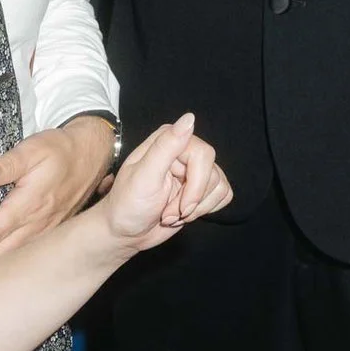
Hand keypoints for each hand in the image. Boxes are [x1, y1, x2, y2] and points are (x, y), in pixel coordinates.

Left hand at [0, 116, 117, 271]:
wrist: (93, 154)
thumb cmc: (60, 149)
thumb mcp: (34, 148)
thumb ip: (8, 163)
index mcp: (29, 203)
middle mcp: (38, 222)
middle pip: (1, 251)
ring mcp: (47, 229)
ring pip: (14, 257)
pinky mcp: (52, 231)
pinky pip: (27, 253)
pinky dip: (9, 265)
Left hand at [98, 114, 232, 252]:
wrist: (126, 233)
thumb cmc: (128, 204)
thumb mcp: (144, 176)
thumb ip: (166, 147)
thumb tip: (190, 118)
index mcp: (168, 140)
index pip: (203, 154)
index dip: (196, 184)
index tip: (181, 207)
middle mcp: (184, 150)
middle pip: (213, 173)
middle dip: (193, 201)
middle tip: (169, 214)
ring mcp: (194, 170)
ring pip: (219, 186)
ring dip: (196, 209)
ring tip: (170, 214)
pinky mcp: (202, 188)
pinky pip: (223, 195)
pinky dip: (205, 210)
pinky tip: (184, 213)